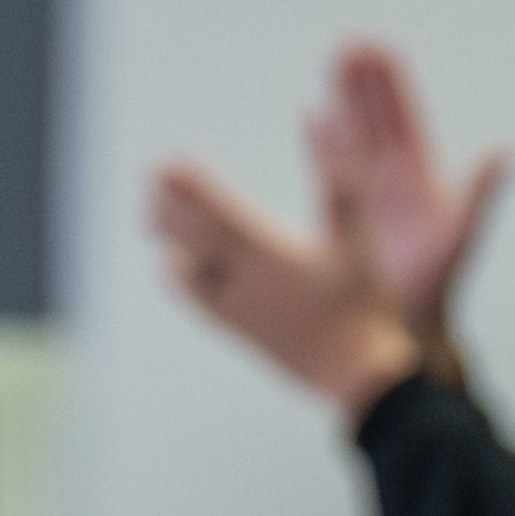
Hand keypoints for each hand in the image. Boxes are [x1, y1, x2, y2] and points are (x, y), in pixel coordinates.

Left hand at [147, 162, 422, 417]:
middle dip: (168, 206)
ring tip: (153, 221)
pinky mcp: (242, 331)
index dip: (189, 186)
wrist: (358, 378)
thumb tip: (328, 137)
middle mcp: (244, 281)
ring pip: (187, 270)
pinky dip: (182, 279)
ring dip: (170, 241)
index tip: (164, 163)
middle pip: (192, 238)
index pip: (216, 212)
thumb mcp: (360, 241)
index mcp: (270, 255)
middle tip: (150, 181)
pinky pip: (199, 302)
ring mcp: (239, 309)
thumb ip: (343, 186)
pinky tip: (178, 271)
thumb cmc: (364, 307)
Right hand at [303, 43, 508, 346]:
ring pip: (354, 141)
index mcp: (420, 184)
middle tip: (347, 45)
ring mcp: (369, 200)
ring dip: (344, 104)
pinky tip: (311, 117)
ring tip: (330, 64)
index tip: (374, 49)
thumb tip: (506, 151)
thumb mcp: (458, 238)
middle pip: (376, 122)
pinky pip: (331, 170)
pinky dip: (323, 143)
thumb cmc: (434, 293)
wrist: (405, 336)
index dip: (388, 86)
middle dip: (362, 85)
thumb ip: (479, 194)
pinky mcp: (346, 217)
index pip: (402, 121)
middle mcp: (395, 185)